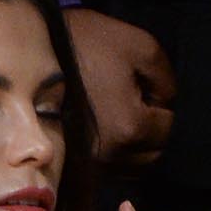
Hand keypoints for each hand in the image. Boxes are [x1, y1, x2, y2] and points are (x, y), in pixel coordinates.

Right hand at [64, 8, 176, 168]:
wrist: (40, 49)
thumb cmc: (90, 43)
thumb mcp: (140, 47)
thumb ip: (166, 79)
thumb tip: (169, 103)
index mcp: (130, 127)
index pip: (169, 128)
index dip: (164, 106)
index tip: (147, 89)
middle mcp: (113, 154)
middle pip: (154, 154)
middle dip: (154, 130)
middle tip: (140, 103)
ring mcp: (94, 162)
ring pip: (135, 166)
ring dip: (138, 145)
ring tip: (126, 115)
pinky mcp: (79, 161)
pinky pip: (113, 168)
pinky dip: (119, 153)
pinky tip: (111, 128)